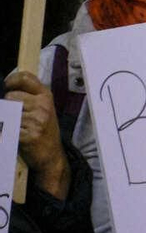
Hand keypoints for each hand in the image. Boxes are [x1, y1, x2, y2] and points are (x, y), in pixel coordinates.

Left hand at [4, 70, 68, 197]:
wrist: (51, 155)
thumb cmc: (44, 130)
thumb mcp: (43, 108)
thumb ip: (30, 95)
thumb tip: (7, 88)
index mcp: (46, 96)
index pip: (25, 78)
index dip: (11, 80)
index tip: (6, 87)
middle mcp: (43, 105)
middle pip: (11, 96)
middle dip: (8, 104)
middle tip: (15, 115)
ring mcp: (36, 120)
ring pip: (7, 111)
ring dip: (6, 119)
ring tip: (16, 126)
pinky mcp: (28, 134)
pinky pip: (7, 127)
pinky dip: (7, 131)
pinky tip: (15, 135)